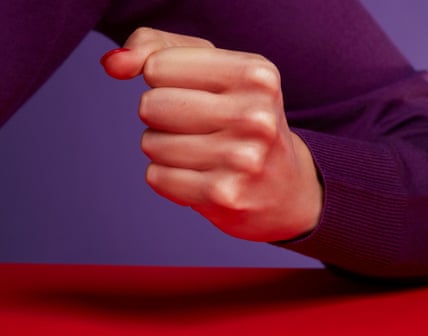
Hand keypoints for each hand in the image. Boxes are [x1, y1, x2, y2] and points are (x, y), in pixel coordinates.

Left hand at [101, 28, 321, 241]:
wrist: (284, 189)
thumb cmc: (242, 121)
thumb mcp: (215, 72)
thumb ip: (158, 49)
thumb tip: (112, 63)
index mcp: (256, 75)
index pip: (158, 66)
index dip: (165, 81)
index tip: (198, 94)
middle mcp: (255, 115)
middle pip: (150, 105)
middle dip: (162, 116)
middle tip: (200, 128)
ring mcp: (242, 159)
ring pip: (150, 143)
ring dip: (165, 149)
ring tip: (204, 154)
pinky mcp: (225, 195)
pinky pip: (157, 177)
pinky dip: (169, 177)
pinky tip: (202, 178)